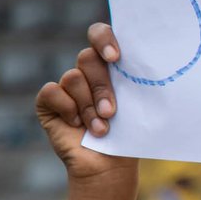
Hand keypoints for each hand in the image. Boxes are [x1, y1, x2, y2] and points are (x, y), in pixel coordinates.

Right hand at [36, 23, 135, 180]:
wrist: (109, 164)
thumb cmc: (128, 134)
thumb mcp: (138, 105)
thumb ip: (135, 80)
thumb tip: (151, 62)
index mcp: (111, 66)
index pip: (101, 34)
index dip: (104, 39)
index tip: (115, 58)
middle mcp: (87, 71)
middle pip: (88, 58)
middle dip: (102, 87)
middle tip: (110, 112)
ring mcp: (67, 85)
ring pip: (73, 77)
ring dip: (89, 106)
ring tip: (101, 128)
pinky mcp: (49, 101)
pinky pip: (53, 91)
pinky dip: (68, 109)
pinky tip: (77, 125)